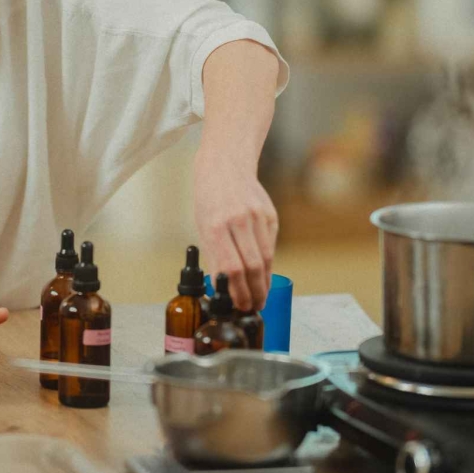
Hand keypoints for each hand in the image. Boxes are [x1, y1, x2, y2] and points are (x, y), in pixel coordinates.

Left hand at [193, 149, 277, 310]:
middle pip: (252, 267)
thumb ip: (215, 255)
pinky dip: (268, 264)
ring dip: (264, 283)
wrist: (226, 165)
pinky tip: (263, 275)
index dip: (237, 292)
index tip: (240, 306)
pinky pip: (271, 246)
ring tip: (260, 297)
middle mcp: (238, 221)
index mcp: (215, 226)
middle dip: (254, 293)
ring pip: (266, 259)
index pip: (230, 268)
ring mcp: (257, 217)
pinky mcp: (270, 215)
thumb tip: (223, 286)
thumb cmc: (209, 199)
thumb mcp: (203, 226)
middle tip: (253, 307)